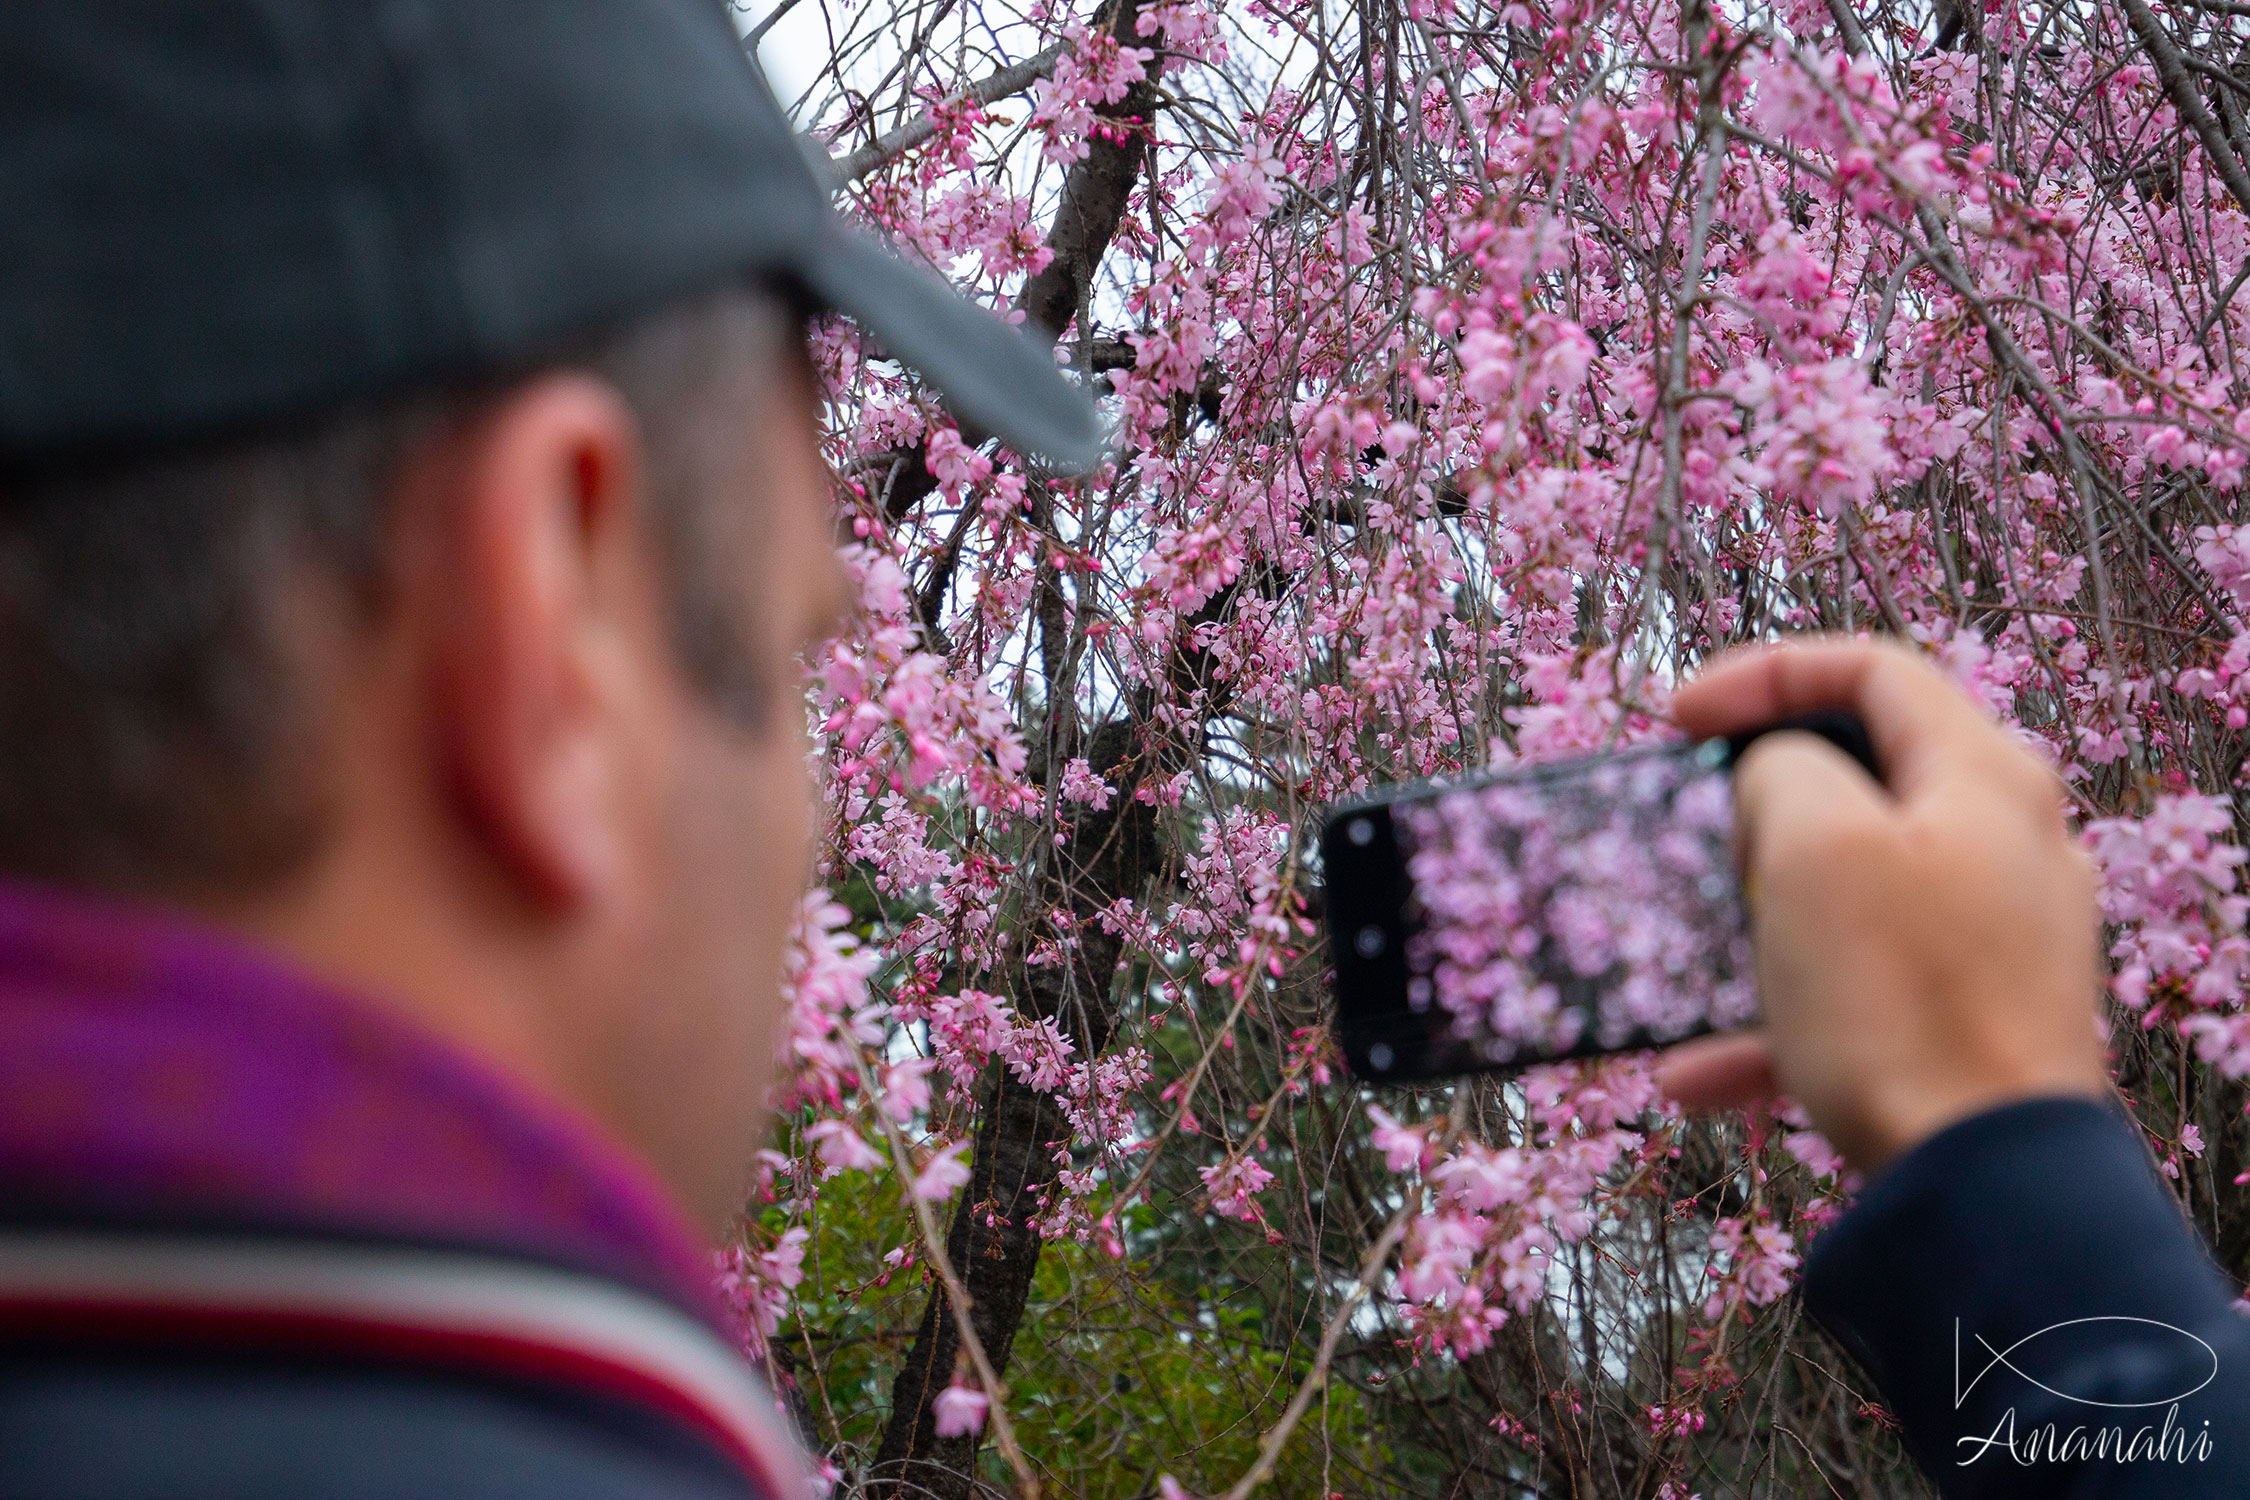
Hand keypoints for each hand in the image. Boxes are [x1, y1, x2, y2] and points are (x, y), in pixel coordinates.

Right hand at [1657, 638, 2109, 1171]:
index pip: (1869, 667)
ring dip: (1751, 919)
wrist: (1984, 1181)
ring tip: (1687, 954)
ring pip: (1847, 891)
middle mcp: (2005, 843)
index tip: (1677, 721)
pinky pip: (1855, 990)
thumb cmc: (1898, 998)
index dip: (1761, 674)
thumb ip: (1782, 773)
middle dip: (1753, 804)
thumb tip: (1776, 783)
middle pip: (1859, 779)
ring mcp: (1993, 936)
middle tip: (1690, 829)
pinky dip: (1774, 1015)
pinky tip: (1697, 1072)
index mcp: (1983, 776)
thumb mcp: (1812, 845)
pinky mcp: (1969, 1018)